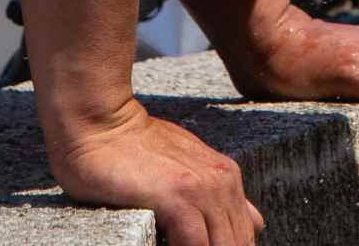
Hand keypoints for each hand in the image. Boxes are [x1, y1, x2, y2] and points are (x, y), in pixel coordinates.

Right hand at [50, 98, 264, 244]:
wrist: (101, 124)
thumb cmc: (133, 149)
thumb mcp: (190, 167)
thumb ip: (222, 195)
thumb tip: (257, 223)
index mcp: (227, 177)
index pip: (246, 235)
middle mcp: (222, 183)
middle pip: (239, 244)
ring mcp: (202, 189)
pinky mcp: (177, 197)